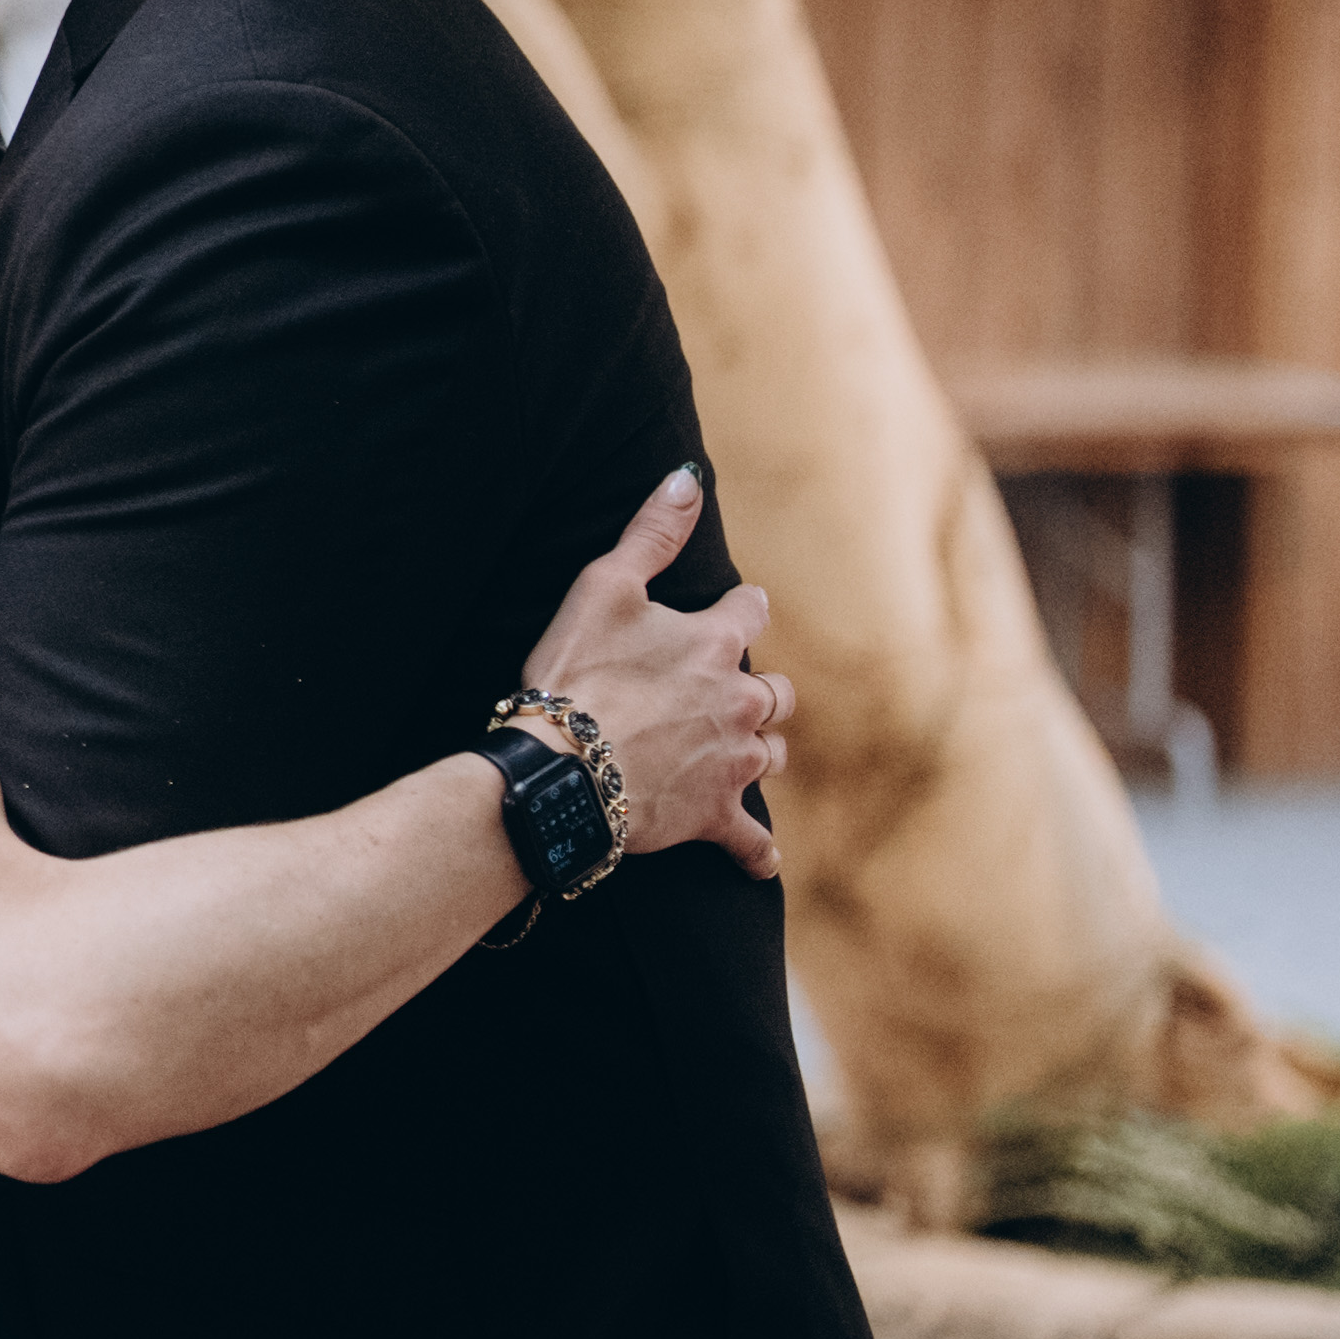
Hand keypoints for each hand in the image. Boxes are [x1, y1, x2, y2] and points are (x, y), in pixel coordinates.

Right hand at [519, 465, 789, 877]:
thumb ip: (651, 535)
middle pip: (775, 692)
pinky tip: (758, 858)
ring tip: (735, 754)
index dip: (741, 609)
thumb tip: (687, 480)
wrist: (564, 769)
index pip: (750, 612)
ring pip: (772, 755)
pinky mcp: (715, 815)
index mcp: (714, 644)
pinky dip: (755, 849)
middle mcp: (739, 701)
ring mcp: (732, 762)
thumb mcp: (602, 587)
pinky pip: (750, 839)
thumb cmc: (576, 673)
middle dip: (759, 690)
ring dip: (758, 750)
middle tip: (727, 692)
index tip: (734, 609)